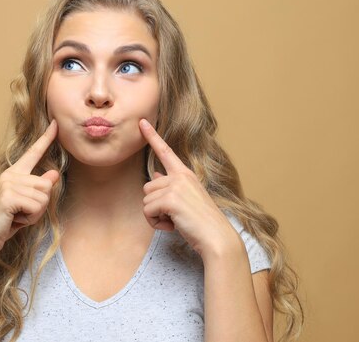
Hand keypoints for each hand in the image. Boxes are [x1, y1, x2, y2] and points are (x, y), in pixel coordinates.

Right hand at [0, 120, 59, 257]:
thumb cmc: (3, 223)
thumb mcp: (25, 204)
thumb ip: (38, 189)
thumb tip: (54, 174)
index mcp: (13, 174)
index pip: (33, 153)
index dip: (46, 138)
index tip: (56, 124)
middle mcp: (10, 175)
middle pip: (47, 185)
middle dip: (40, 205)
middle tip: (21, 213)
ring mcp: (8, 185)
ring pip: (44, 197)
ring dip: (35, 214)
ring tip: (17, 217)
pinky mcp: (8, 197)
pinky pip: (37, 207)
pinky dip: (31, 218)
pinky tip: (15, 220)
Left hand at [139, 118, 240, 258]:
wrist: (216, 237)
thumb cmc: (202, 222)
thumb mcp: (187, 199)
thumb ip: (170, 186)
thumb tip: (155, 175)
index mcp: (185, 174)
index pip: (165, 152)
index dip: (152, 136)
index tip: (142, 122)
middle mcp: (180, 176)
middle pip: (148, 186)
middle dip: (155, 205)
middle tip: (174, 215)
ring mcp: (175, 186)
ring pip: (146, 200)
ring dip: (156, 215)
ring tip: (175, 220)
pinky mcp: (170, 200)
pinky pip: (148, 211)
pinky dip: (156, 223)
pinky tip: (172, 226)